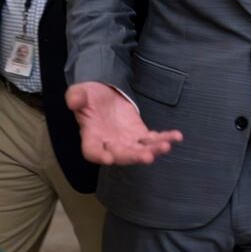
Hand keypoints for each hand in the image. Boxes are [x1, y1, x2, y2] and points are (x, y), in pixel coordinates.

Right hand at [66, 81, 182, 165]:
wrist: (103, 94)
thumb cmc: (88, 96)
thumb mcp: (79, 92)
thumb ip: (75, 96)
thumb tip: (74, 100)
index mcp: (90, 136)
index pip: (92, 151)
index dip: (99, 156)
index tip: (108, 159)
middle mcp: (109, 144)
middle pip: (121, 155)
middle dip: (134, 156)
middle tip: (148, 157)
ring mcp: (126, 141)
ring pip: (140, 150)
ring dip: (153, 149)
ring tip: (166, 146)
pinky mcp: (139, 134)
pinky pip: (152, 139)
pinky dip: (164, 138)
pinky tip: (176, 136)